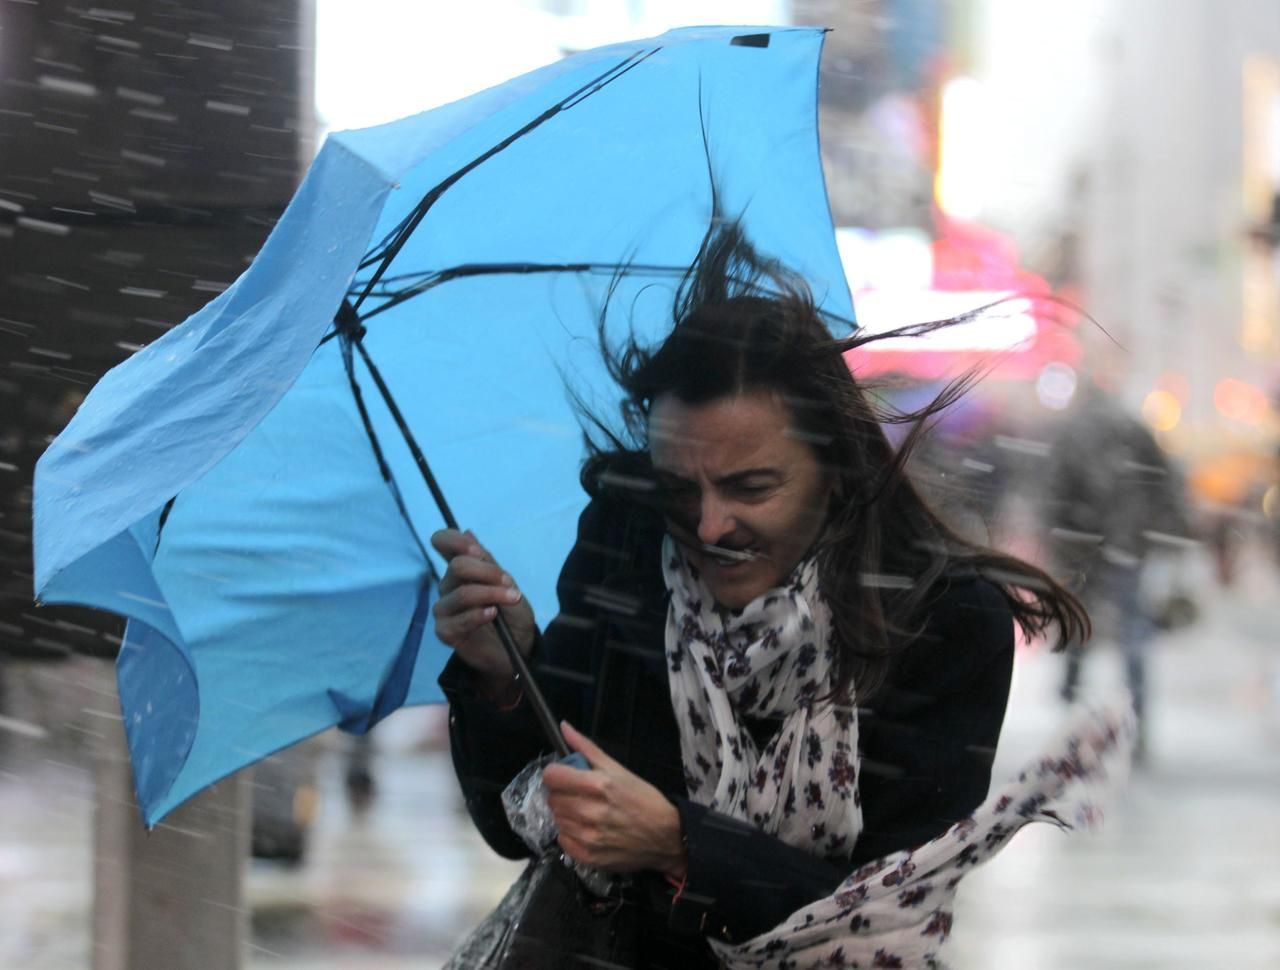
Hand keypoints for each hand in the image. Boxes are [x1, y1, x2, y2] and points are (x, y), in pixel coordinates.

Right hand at [430, 529, 535, 696]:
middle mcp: (448, 586)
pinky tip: (492, 615)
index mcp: (461, 569)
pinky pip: (458, 620)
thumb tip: (468, 532)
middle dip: (488, 571)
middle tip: (509, 582)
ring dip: (490, 594)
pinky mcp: (445, 632)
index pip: (442, 542)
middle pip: (457, 567)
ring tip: (511, 599)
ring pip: (461, 593)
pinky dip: (477, 615)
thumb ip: (488, 562)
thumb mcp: (507, 584)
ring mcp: (444, 609)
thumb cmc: (512, 614)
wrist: (519, 647)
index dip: (454, 541)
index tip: (478, 551)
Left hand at [543, 722, 687, 878]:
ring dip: (567, 814)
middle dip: (562, 793)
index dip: (556, 773)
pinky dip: (571, 834)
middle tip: (580, 794)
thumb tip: (563, 726)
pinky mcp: (588, 857)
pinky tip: (587, 829)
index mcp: (597, 785)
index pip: (551, 776)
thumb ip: (586, 748)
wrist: (666, 836)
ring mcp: (587, 837)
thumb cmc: (643, 798)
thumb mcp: (618, 768)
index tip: (565, 776)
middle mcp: (589, 811)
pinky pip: (563, 840)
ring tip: (587, 812)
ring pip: (556, 819)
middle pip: (552, 798)